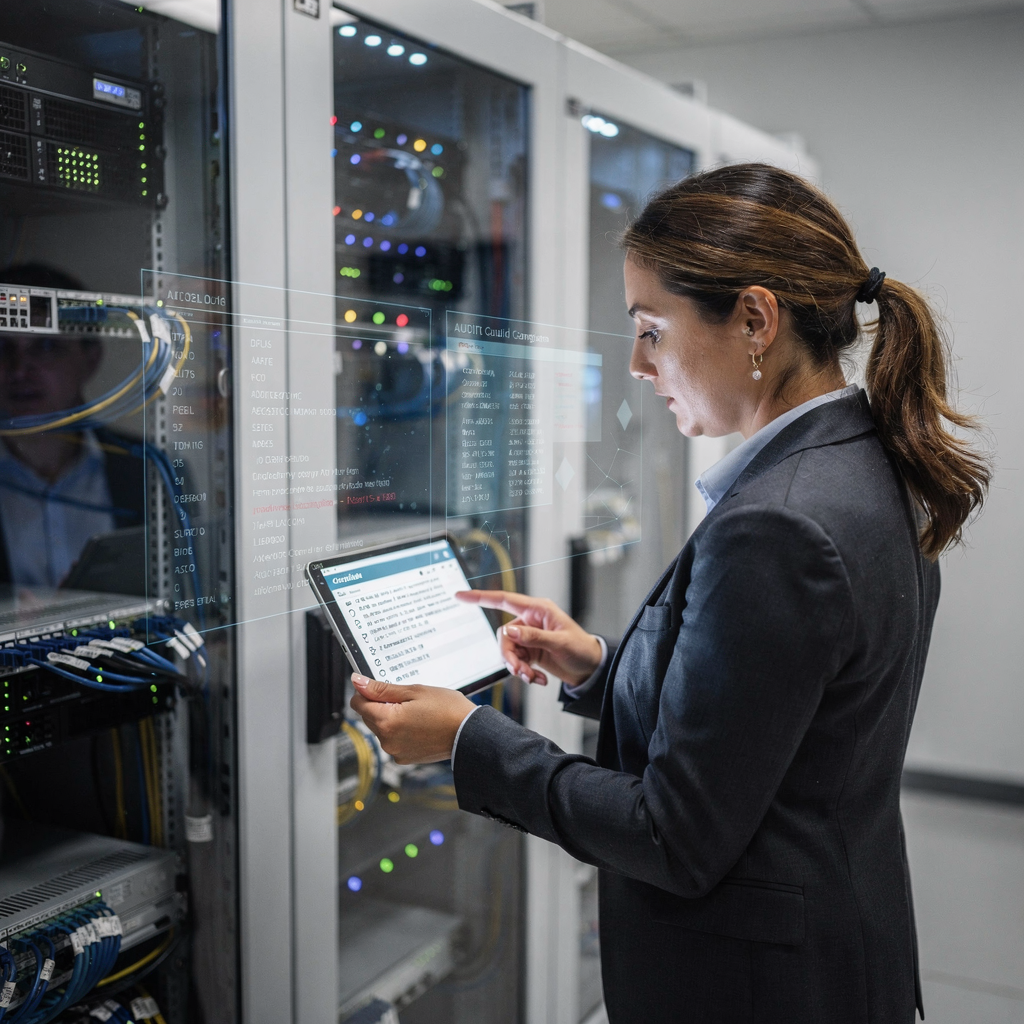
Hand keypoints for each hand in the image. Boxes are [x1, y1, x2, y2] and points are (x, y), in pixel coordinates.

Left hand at [350, 674, 475, 763]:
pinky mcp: (404, 758)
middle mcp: (387, 741)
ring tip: (416, 711)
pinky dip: (400, 731)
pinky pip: (393, 740)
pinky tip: (418, 724)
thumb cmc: (447, 710)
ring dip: (391, 718)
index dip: (367, 692)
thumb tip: (358, 682)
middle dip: (380, 705)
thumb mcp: (414, 691)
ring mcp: (395, 752)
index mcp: (386, 721)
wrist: (469, 734)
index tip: (379, 686)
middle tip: (406, 698)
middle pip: (368, 716)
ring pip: (381, 728)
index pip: (357, 703)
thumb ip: (382, 688)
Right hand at [455, 590, 601, 685]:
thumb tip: (509, 631)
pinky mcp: (530, 652)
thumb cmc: (581, 649)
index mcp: (537, 610)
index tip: (460, 595)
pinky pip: (516, 662)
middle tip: (521, 671)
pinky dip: (525, 673)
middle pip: (504, 636)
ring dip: (518, 668)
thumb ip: (533, 637)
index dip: (480, 597)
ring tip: (533, 678)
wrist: (590, 669)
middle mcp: (530, 621)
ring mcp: (529, 638)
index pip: (503, 600)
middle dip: (510, 656)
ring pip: (508, 652)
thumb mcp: (559, 643)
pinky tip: (539, 679)